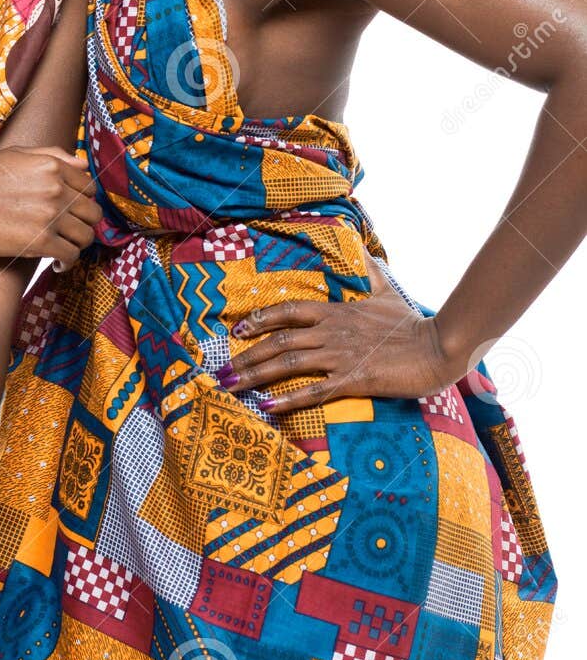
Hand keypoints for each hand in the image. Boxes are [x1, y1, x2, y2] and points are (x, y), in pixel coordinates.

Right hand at [0, 146, 102, 265]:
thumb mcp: (14, 155)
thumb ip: (51, 155)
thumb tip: (83, 163)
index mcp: (52, 166)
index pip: (89, 187)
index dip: (83, 202)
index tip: (73, 213)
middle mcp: (56, 189)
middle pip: (92, 213)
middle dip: (84, 225)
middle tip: (70, 234)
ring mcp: (50, 215)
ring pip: (85, 236)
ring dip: (77, 245)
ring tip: (63, 249)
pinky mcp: (39, 241)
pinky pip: (70, 255)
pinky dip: (67, 263)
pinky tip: (56, 265)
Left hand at [228, 252, 458, 412]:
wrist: (438, 346)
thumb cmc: (411, 322)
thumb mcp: (387, 291)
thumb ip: (370, 272)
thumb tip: (364, 253)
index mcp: (336, 311)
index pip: (288, 311)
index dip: (259, 320)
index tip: (237, 331)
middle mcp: (331, 331)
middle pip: (278, 340)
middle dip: (247, 356)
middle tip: (223, 370)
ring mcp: (340, 355)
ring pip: (287, 363)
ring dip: (256, 376)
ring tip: (232, 387)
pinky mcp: (353, 379)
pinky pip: (313, 390)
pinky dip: (288, 399)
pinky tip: (268, 407)